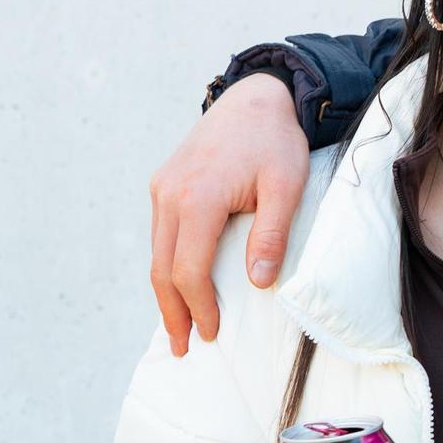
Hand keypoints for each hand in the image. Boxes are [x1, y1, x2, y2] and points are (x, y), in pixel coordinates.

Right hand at [150, 75, 308, 355]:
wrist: (256, 96)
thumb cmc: (276, 141)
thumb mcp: (287, 186)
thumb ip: (272, 234)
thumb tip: (258, 282)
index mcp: (198, 197)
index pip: (188, 270)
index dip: (198, 307)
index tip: (212, 333)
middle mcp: (170, 193)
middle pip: (162, 268)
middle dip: (171, 312)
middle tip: (182, 347)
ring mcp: (162, 187)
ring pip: (156, 252)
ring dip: (166, 291)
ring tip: (178, 324)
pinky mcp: (164, 183)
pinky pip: (160, 234)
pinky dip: (167, 264)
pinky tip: (179, 284)